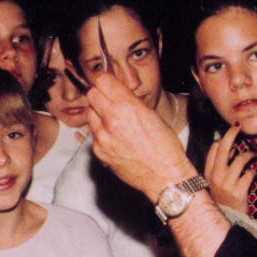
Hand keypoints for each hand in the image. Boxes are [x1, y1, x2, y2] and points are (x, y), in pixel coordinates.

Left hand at [85, 72, 197, 200]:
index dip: (104, 79)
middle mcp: (111, 120)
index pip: (102, 80)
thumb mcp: (153, 116)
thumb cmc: (166, 149)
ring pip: (90, 115)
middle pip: (92, 94)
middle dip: (100, 95)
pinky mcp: (99, 151)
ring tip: (114, 123)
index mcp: (128, 107)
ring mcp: (102, 137)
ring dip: (99, 114)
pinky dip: (102, 134)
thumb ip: (132, 103)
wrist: (165, 177)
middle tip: (109, 100)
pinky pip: (94, 135)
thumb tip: (118, 93)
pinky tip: (116, 140)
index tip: (105, 81)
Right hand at [204, 124, 254, 213]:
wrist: (226, 222)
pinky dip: (254, 171)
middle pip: (223, 148)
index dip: (223, 140)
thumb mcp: (214, 185)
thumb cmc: (222, 201)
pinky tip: (254, 173)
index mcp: (207, 174)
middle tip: (239, 127)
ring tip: (253, 155)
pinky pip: (250, 174)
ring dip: (249, 155)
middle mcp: (215, 177)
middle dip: (232, 134)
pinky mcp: (239, 191)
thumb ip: (218, 168)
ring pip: (239, 160)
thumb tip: (229, 148)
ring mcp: (226, 184)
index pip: (213, 150)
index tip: (230, 135)